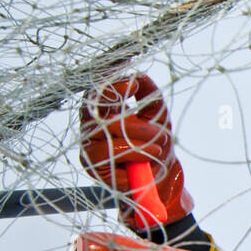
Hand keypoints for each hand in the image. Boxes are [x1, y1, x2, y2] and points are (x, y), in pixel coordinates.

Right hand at [80, 74, 193, 228]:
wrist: (159, 175)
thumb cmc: (153, 141)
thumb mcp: (157, 113)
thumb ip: (149, 93)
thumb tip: (139, 75)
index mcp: (101, 111)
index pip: (96, 94)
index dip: (111, 86)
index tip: (132, 84)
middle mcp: (90, 128)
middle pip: (106, 121)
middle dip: (140, 128)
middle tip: (161, 134)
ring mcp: (90, 149)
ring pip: (112, 144)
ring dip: (141, 148)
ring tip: (157, 149)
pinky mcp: (95, 170)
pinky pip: (114, 165)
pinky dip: (135, 163)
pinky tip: (144, 165)